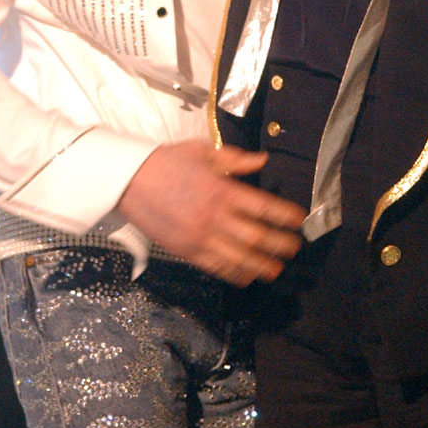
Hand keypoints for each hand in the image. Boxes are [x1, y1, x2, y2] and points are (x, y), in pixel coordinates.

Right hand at [118, 141, 304, 284]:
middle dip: (280, 244)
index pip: (263, 206)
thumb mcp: (201, 151)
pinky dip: (235, 273)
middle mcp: (215, 216)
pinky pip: (216, 267)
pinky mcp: (186, 251)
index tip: (299, 219)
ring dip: (262, 265)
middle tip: (295, 248)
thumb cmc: (166, 161)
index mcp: (221, 189)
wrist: (128, 180)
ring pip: (239, 257)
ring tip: (277, 269)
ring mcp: (200, 237)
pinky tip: (247, 276)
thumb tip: (263, 159)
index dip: (285, 215)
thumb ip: (235, 158)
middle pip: (257, 236)